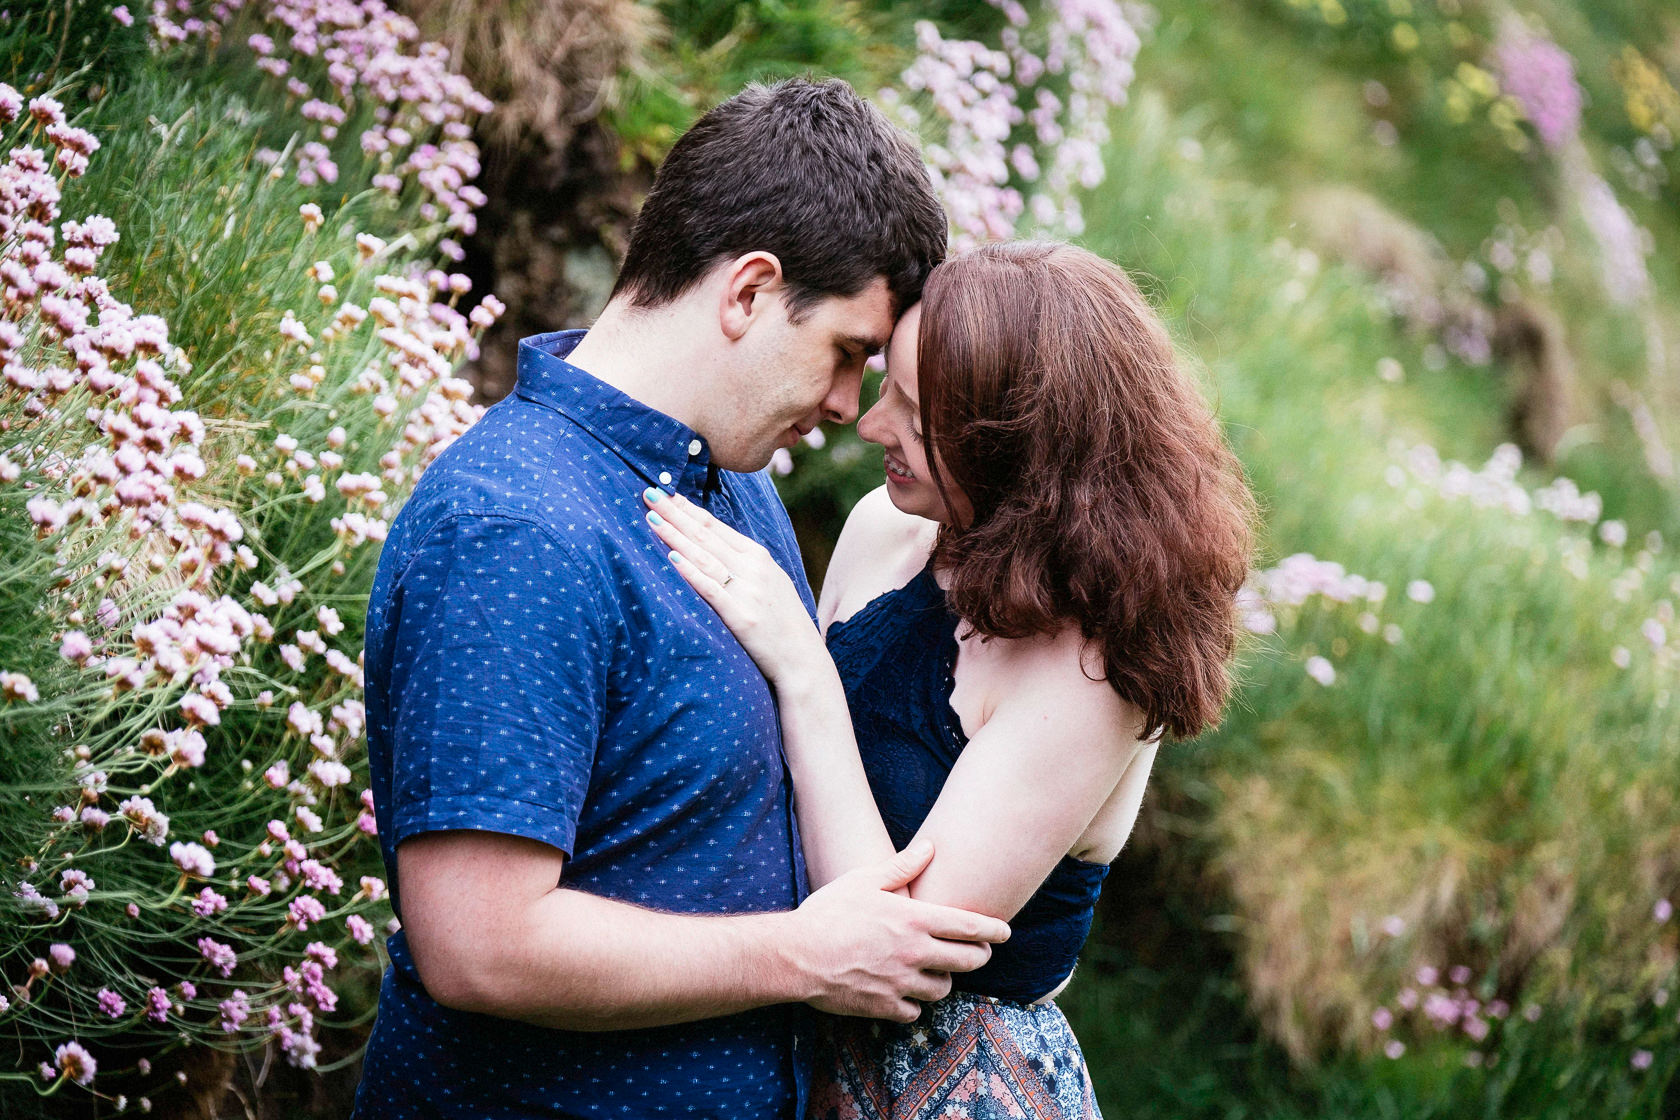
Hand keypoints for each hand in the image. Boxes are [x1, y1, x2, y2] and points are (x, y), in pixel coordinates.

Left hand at [642, 487, 825, 684]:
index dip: (687, 508)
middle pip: (705, 535)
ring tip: (651, 519)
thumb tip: (712, 544)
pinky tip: (672, 558)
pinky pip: (711, 589)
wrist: (803, 658)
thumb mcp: (770, 581)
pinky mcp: (742, 616)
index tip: (665, 493)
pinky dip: (691, 572)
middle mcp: (753, 568)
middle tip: (649, 493)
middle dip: (675, 513)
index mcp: (758, 556)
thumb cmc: (782, 621)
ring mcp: (748, 591)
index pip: (715, 526)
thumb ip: (744, 562)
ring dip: (675, 536)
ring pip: (704, 556)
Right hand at [782, 839, 1010, 1021]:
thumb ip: (903, 866)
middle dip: (979, 957)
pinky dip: (914, 1003)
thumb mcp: (864, 880)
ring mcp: (902, 983)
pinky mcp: (885, 1006)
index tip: (1005, 932)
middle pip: (968, 962)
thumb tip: (930, 847)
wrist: (796, 955)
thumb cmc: (829, 912)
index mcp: (914, 920)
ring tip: (937, 971)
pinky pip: (915, 1011)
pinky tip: (906, 992)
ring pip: (943, 989)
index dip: (994, 930)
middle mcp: (915, 953)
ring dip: (944, 980)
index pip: (970, 927)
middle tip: (978, 953)